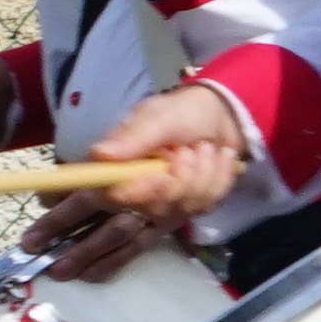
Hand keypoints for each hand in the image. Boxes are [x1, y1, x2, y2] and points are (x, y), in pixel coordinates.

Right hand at [82, 86, 247, 225]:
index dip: (140, 192)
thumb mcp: (158, 118)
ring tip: (204, 148)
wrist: (221, 115)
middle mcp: (134, 190)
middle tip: (188, 149)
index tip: (161, 175)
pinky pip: (206, 205)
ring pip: (184, 208)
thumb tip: (99, 153)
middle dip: (182, 177)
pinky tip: (219, 158)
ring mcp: (163, 201)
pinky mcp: (189, 206)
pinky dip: (219, 177)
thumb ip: (133, 137)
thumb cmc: (182, 112)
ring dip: (203, 173)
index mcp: (115, 168)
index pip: (112, 198)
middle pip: (155, 208)